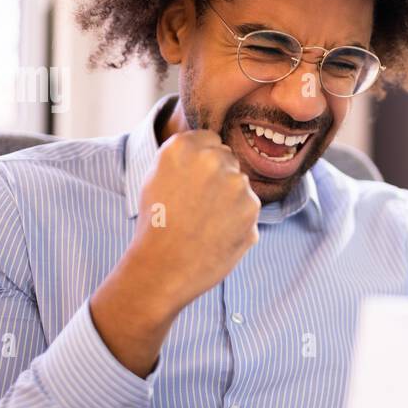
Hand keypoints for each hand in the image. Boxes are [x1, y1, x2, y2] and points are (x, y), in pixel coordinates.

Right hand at [90, 130, 260, 376]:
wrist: (163, 268)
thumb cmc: (155, 225)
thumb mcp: (155, 178)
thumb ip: (184, 158)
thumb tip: (210, 148)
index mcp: (183, 146)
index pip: (209, 139)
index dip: (202, 161)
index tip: (194, 180)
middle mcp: (212, 158)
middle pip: (227, 159)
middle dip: (219, 177)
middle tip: (199, 204)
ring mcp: (236, 183)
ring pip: (240, 184)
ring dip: (231, 199)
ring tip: (205, 223)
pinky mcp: (252, 207)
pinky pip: (249, 207)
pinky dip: (239, 220)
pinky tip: (217, 233)